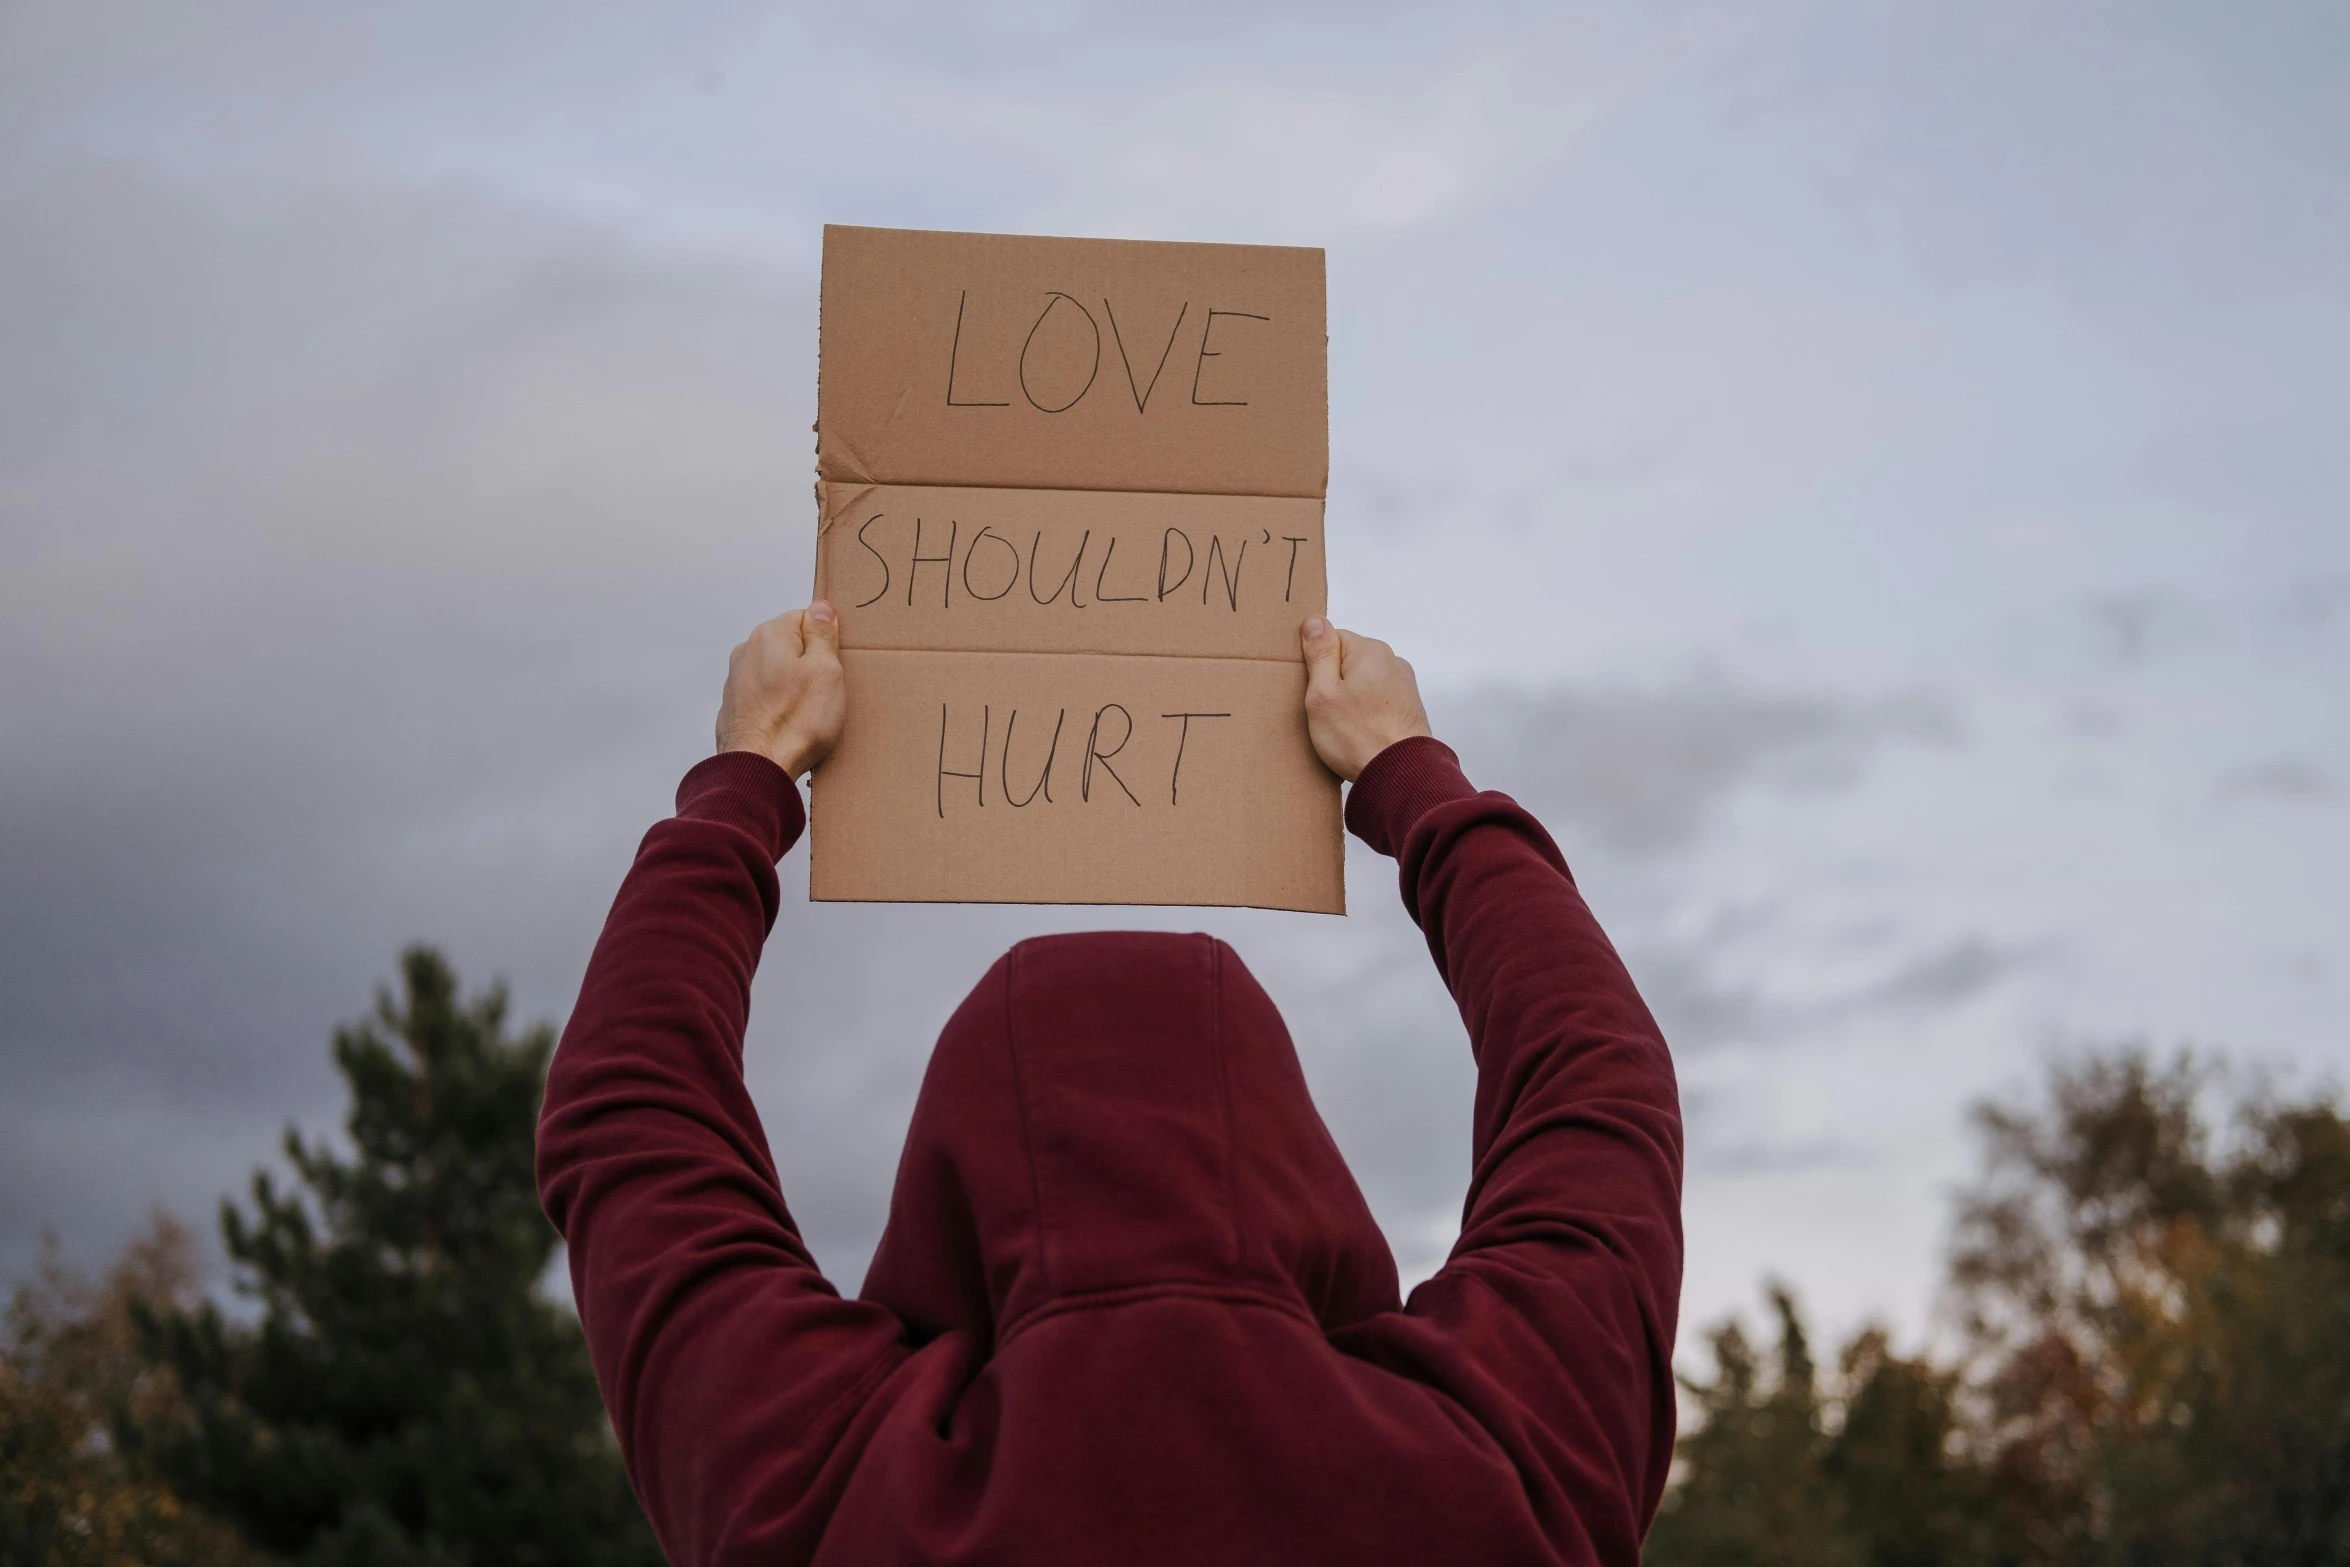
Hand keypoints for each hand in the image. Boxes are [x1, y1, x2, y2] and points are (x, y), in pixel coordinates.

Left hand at [715, 601, 845, 778]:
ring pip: (777, 674)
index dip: (825, 640)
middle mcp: (746, 652)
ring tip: (810, 715)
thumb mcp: (826, 672)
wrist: (758, 769)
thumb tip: (821, 608)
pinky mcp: (734, 709)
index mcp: (770, 635)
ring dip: (794, 688)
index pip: (805, 618)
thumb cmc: (794, 723)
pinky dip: (779, 708)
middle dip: (810, 665)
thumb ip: (823, 635)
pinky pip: (766, 698)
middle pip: (790, 647)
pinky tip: (792, 727)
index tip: (835, 663)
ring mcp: (737, 682)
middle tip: (827, 692)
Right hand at [1300, 615, 1432, 781]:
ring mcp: (1403, 687)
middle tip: (1324, 714)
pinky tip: (1358, 736)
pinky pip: (1376, 704)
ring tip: (1343, 730)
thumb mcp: (1323, 692)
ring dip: (1349, 703)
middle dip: (1332, 685)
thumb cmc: (1360, 737)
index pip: (1331, 640)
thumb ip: (1319, 653)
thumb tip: (1314, 621)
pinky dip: (1365, 717)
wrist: (1401, 775)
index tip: (1313, 690)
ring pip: (1362, 685)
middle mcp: (1392, 662)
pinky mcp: (1407, 710)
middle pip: (1347, 662)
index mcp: (1370, 650)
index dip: (1315, 666)